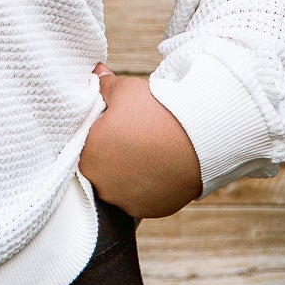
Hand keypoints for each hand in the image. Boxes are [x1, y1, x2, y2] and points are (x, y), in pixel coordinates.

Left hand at [79, 62, 202, 219]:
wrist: (200, 139)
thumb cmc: (157, 112)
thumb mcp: (126, 89)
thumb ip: (105, 85)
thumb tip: (96, 73)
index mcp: (88, 155)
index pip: (85, 144)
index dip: (99, 132)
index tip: (113, 124)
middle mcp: (102, 184)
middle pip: (100, 167)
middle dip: (111, 153)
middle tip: (131, 137)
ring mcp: (125, 201)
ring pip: (120, 185)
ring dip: (128, 172)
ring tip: (146, 152)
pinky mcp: (149, 211)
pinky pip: (141, 198)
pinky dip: (147, 185)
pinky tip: (158, 168)